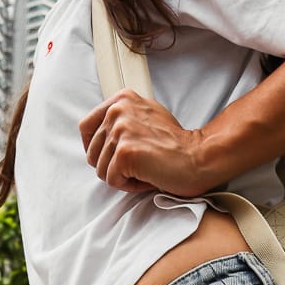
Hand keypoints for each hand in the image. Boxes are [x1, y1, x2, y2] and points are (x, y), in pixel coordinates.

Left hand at [79, 89, 207, 195]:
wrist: (199, 157)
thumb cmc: (175, 144)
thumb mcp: (145, 116)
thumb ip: (122, 119)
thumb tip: (99, 135)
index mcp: (121, 99)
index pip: (86, 126)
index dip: (94, 147)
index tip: (108, 156)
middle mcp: (118, 110)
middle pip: (92, 152)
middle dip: (112, 165)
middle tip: (137, 165)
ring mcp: (121, 129)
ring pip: (101, 168)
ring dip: (122, 176)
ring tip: (145, 168)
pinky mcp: (125, 151)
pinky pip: (112, 180)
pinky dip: (129, 185)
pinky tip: (148, 175)